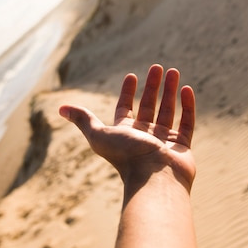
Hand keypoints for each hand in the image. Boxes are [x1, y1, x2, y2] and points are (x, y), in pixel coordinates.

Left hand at [59, 64, 195, 190]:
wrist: (154, 180)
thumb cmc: (126, 157)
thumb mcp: (99, 135)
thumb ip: (83, 120)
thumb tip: (59, 109)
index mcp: (125, 134)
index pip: (125, 109)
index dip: (127, 92)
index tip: (132, 75)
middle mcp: (144, 137)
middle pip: (148, 106)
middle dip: (152, 86)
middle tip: (157, 67)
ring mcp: (164, 142)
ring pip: (168, 111)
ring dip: (170, 91)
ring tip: (174, 71)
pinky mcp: (181, 146)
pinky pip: (187, 122)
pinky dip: (187, 106)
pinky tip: (186, 89)